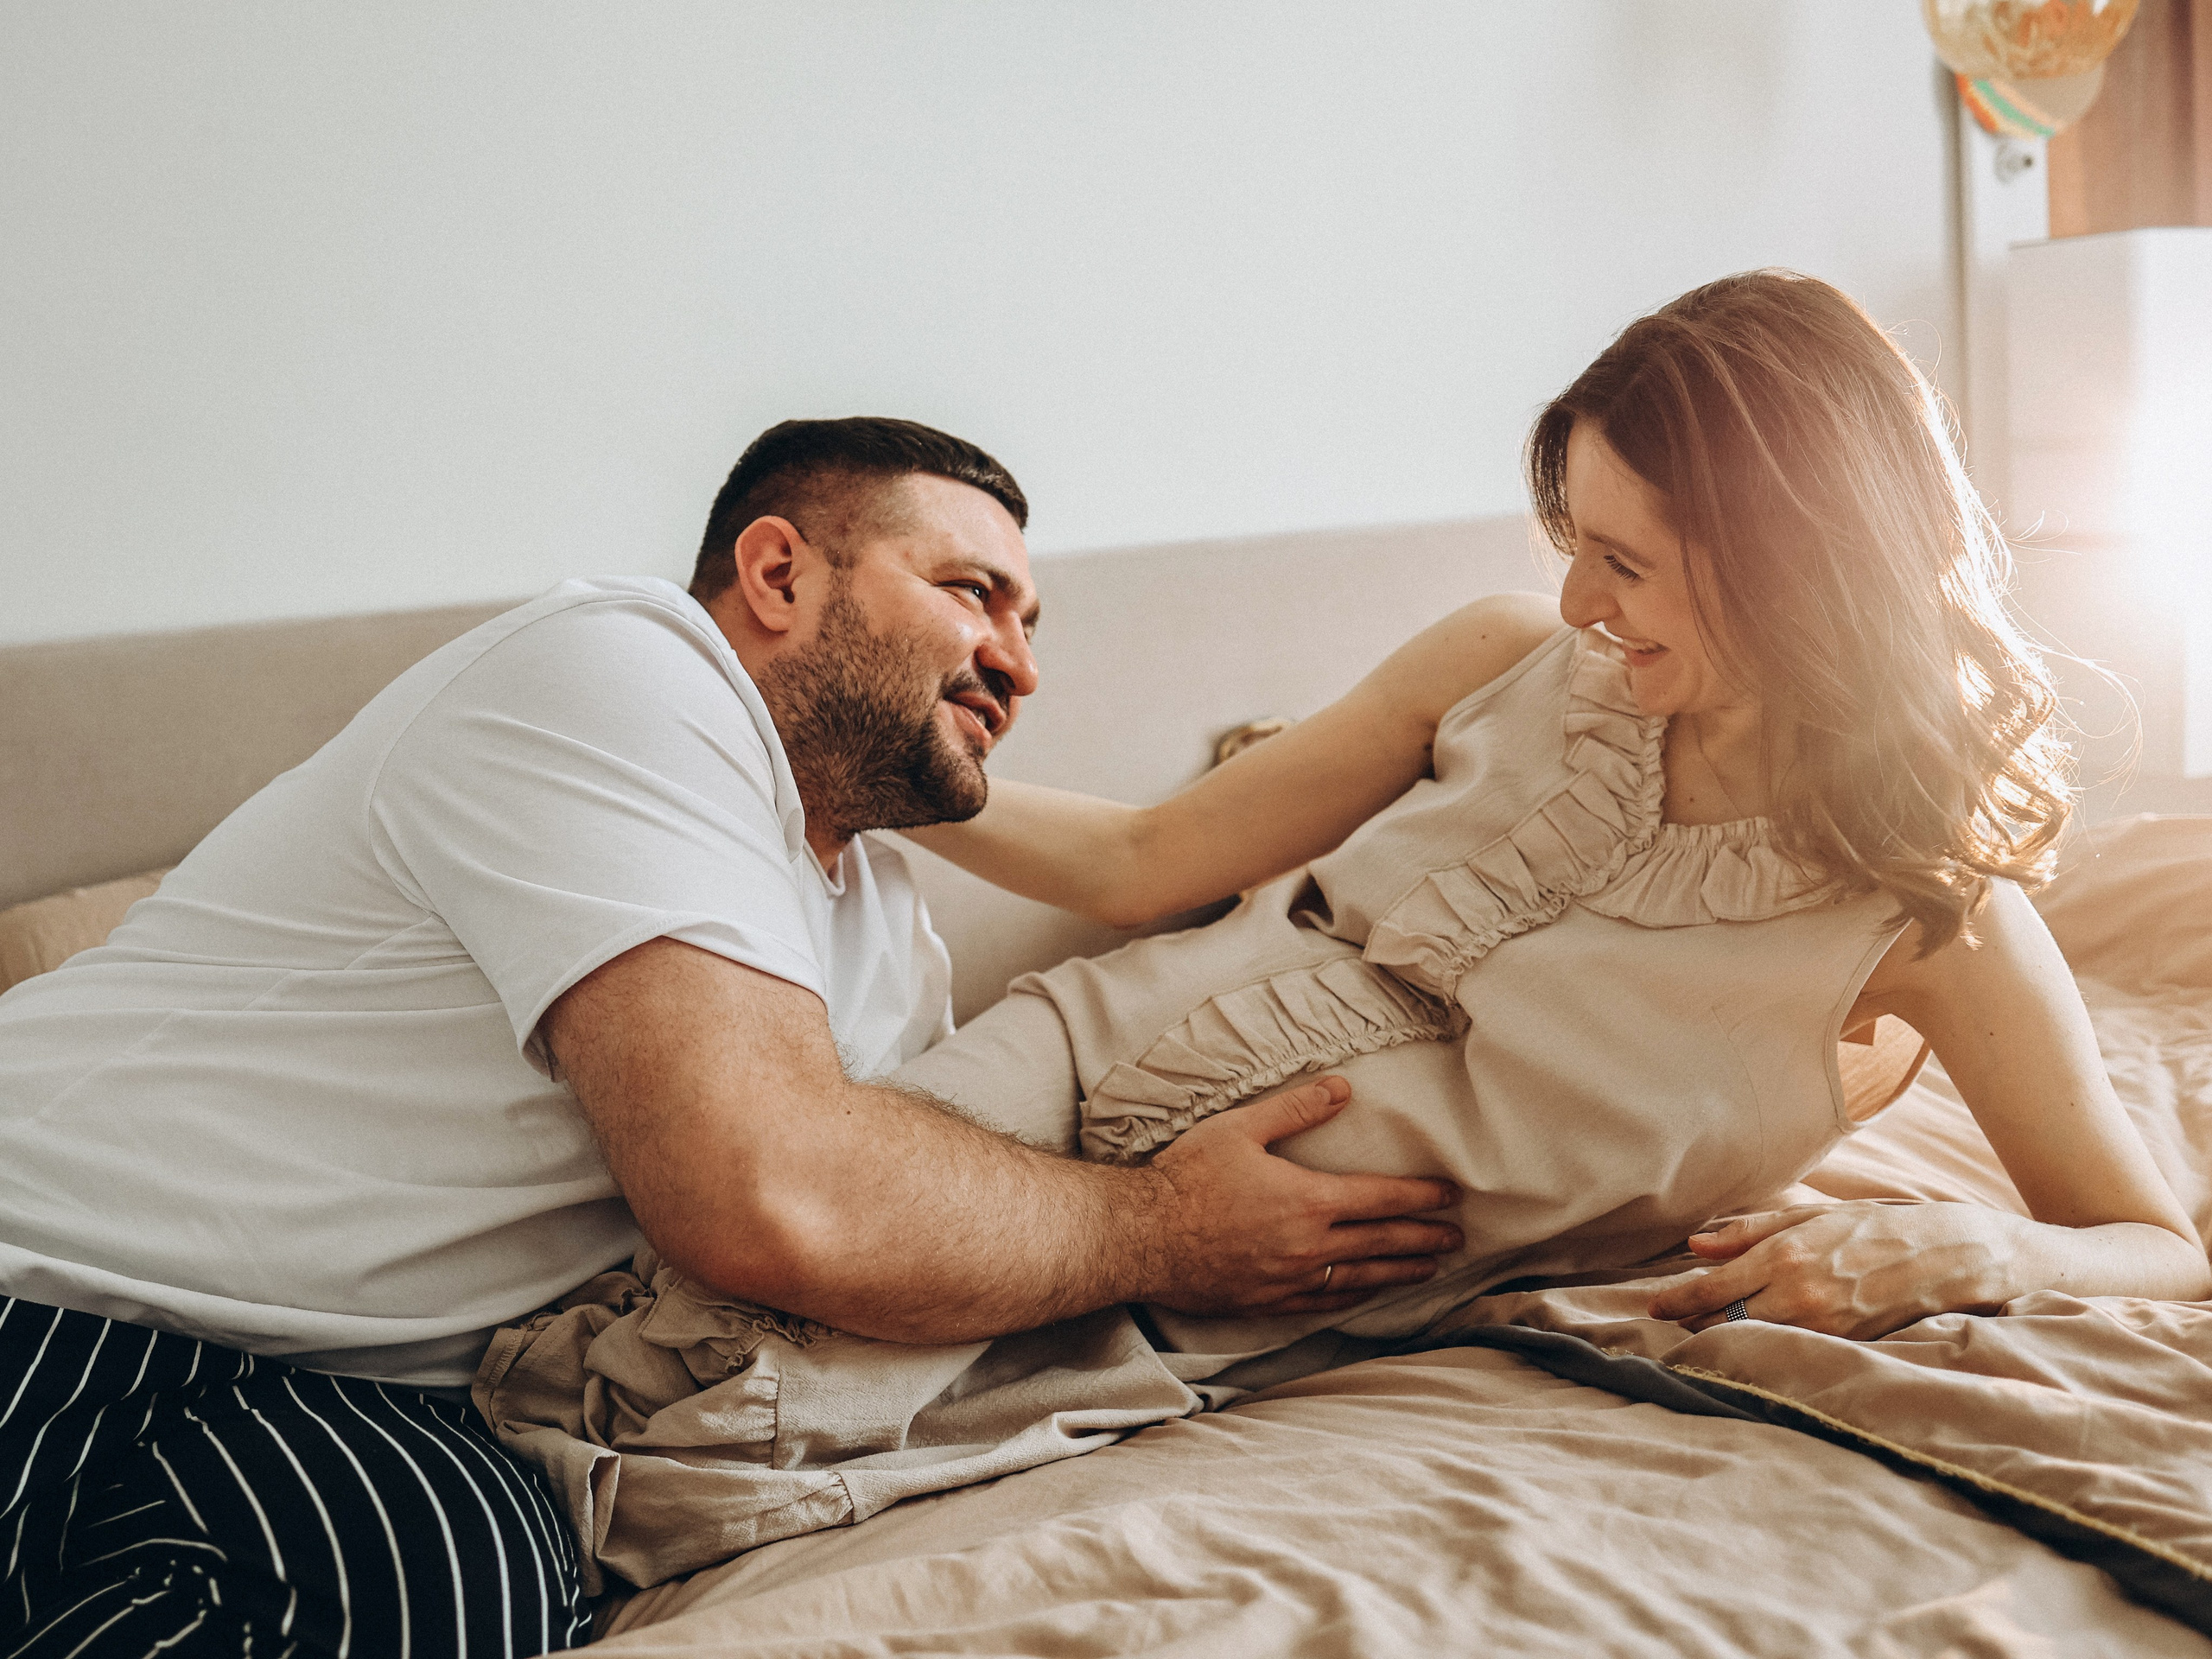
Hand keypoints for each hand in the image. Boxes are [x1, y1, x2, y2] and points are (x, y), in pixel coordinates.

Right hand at [1142, 1076, 1462, 1316]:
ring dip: (1401, 1271)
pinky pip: (1325, 1302)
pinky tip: (1369, 1291)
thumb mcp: (1239, 1129)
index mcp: (1307, 1200)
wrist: (1142, 1237)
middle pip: (1383, 1243)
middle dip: (1425, 1238)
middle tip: (1457, 1238)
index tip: (1450, 1196)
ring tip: (1430, 1268)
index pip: (1381, 1198)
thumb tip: (1341, 1088)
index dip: (1421, 1197)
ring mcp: (1290, 1279)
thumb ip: (1295, 1109)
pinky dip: (1355, 1295)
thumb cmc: (1186, 1178)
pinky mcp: (1269, 1302)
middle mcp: (1308, 1246)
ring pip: (1362, 1277)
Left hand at [1647, 1200, 2015, 1339]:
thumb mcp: (1814, 1215)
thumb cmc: (1879, 1227)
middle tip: (1670, 1324)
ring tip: (1703, 1335)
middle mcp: (1799, 1295)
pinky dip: (1768, 1348)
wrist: (1952, 1257)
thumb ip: (1751, 1230)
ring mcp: (1824, 1327)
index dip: (1678, 1301)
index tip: (1653, 1307)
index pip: (1714, 1287)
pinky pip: (1792, 1352)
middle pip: (1727, 1321)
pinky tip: (1755, 1343)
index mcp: (1786, 1256)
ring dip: (1728, 1339)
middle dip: (1695, 1323)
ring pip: (1756, 1340)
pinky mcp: (1846, 1348)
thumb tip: (1697, 1244)